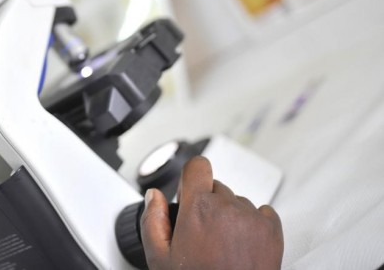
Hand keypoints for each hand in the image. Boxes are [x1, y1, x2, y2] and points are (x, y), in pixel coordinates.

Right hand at [139, 156, 283, 269]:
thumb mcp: (159, 257)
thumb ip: (152, 220)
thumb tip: (154, 198)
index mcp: (198, 208)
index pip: (198, 166)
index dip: (190, 178)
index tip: (189, 192)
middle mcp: (228, 207)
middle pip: (216, 188)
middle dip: (207, 204)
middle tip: (202, 233)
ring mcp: (252, 218)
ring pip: (238, 202)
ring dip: (229, 215)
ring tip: (222, 244)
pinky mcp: (272, 231)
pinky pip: (262, 212)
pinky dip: (253, 223)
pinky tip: (241, 244)